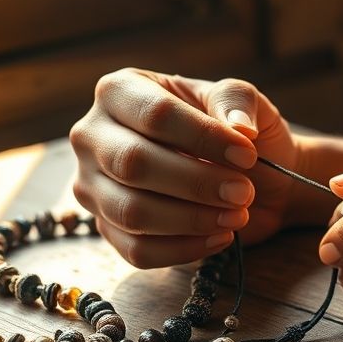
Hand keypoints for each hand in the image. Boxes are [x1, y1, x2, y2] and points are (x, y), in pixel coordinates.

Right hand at [70, 69, 298, 266]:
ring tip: (236, 215)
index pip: (155, 114)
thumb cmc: (236, 132)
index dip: (202, 137)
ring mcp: (92, 185)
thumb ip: (237, 101)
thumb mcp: (242, 100)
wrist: (249, 176)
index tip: (246, 155)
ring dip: (192, 219)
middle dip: (196, 183)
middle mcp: (93, 136)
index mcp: (121, 91)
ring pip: (131, 211)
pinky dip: (184, 249)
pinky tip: (221, 237)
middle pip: (133, 163)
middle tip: (242, 192)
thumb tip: (238, 128)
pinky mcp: (107, 228)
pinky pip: (136, 250)